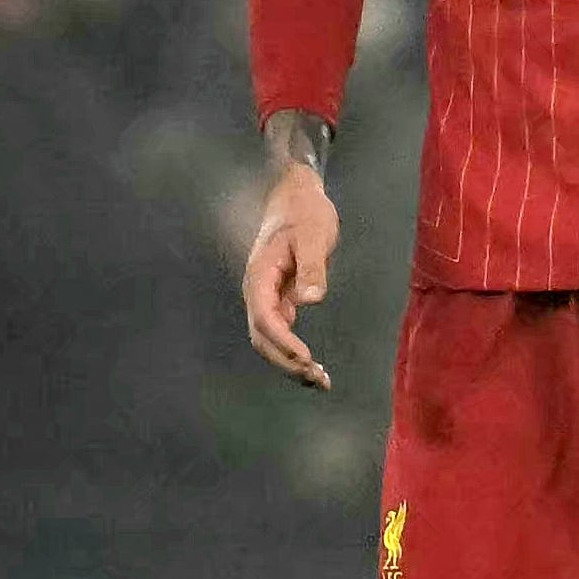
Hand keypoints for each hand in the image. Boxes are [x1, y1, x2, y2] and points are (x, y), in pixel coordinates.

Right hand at [242, 158, 339, 390]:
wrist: (297, 197)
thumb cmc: (306, 213)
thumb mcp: (314, 235)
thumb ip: (313, 267)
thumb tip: (311, 299)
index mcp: (260, 276)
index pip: (264, 317)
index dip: (283, 341)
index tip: (306, 358)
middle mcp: (258, 291)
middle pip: (263, 337)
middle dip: (286, 361)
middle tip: (319, 379)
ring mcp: (267, 296)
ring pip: (270, 338)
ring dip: (290, 362)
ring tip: (320, 381)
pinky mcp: (279, 298)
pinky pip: (281, 331)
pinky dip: (294, 351)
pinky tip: (314, 367)